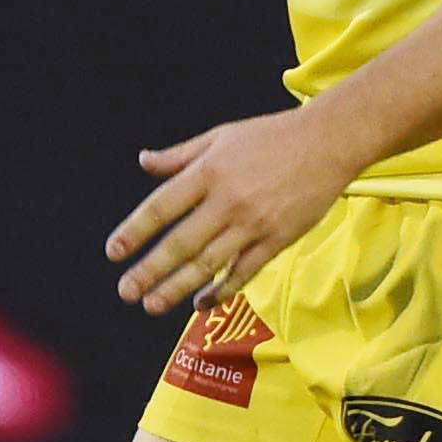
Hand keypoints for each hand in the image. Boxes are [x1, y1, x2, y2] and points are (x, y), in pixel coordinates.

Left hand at [107, 105, 358, 314]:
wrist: (328, 143)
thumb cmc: (271, 136)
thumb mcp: (220, 136)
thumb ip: (180, 156)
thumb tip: (143, 161)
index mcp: (209, 171)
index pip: (161, 206)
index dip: (135, 231)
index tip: (114, 253)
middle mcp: (228, 200)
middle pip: (180, 243)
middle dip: (150, 271)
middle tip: (126, 292)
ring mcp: (254, 223)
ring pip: (209, 263)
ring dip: (177, 287)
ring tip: (152, 305)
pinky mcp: (277, 239)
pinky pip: (244, 271)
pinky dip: (221, 289)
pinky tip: (201, 302)